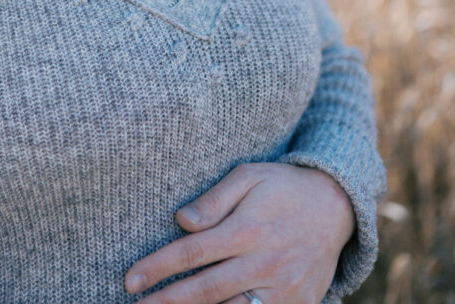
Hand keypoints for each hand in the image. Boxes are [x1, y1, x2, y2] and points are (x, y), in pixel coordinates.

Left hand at [124, 162, 355, 302]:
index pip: (192, 253)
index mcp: (248, 230)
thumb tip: (182, 221)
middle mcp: (265, 264)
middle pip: (206, 291)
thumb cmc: (282, 186)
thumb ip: (214, 199)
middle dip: (167, 302)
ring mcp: (284, 291)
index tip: (130, 280)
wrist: (336, 206)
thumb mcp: (249, 176)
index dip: (158, 268)